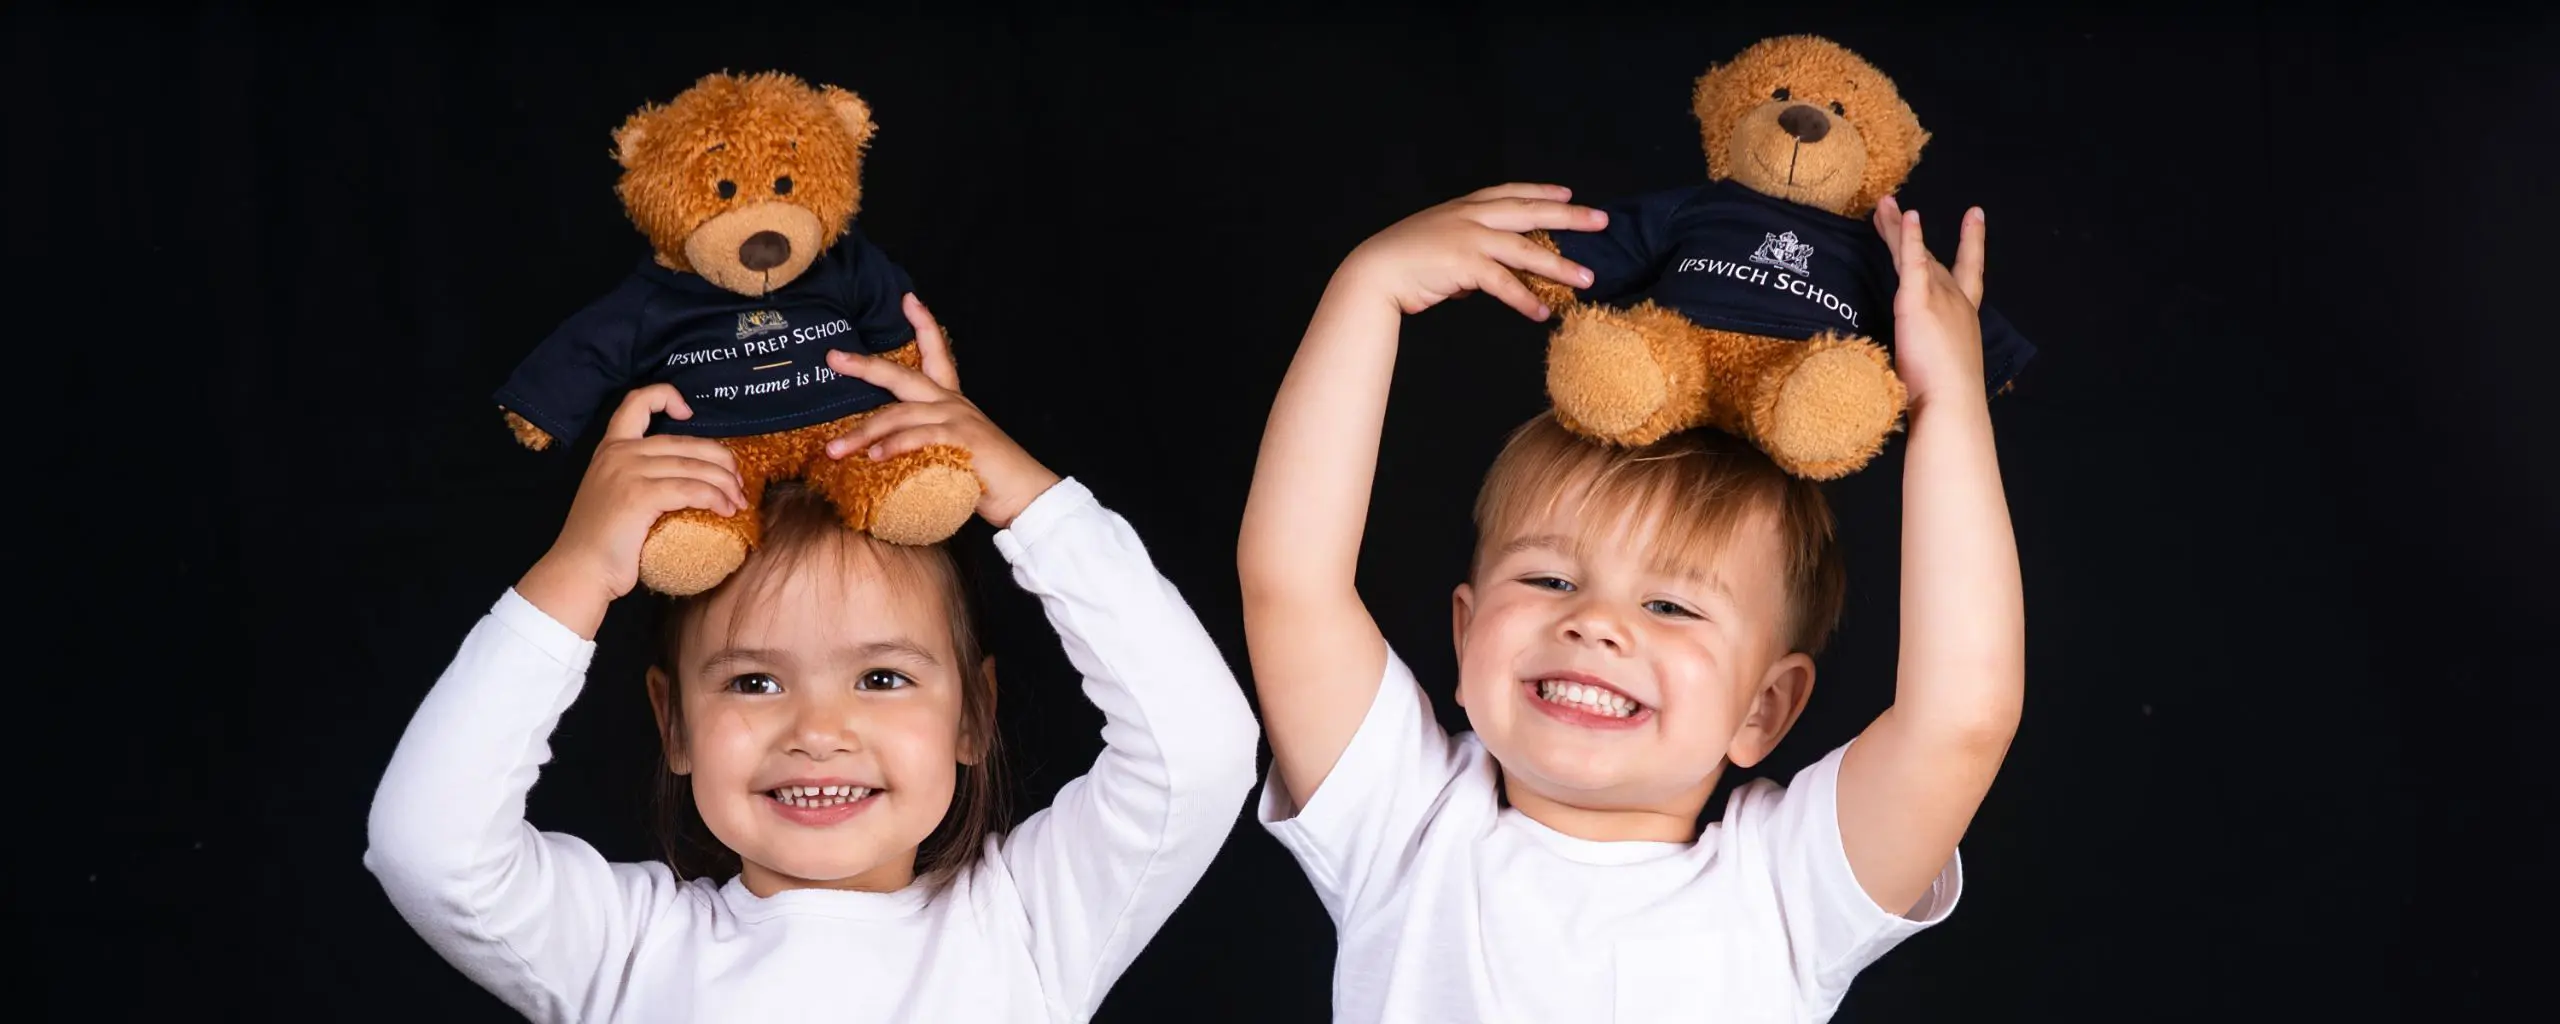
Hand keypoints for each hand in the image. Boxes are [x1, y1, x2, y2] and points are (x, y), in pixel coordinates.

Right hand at [518, 385, 747, 633]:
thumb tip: (687, 479)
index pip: (636, 401)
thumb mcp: (614, 495)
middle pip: (685, 441)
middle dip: (721, 460)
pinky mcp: (640, 495)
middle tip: (739, 483)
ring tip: (739, 501)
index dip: (666, 396)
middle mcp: (619, 452)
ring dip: (726, 484)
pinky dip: (715, 498)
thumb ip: (638, 477)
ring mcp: (628, 471)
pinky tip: (727, 510)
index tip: (688, 412)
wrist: (580, 571)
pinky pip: (692, 490)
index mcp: (611, 448)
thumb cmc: (603, 543)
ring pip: (694, 466)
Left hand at [823, 294, 1060, 528]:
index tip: (908, 299)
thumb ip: (924, 446)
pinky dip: (894, 446)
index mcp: (952, 402)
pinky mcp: (962, 441)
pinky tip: (874, 457)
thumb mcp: (952, 452)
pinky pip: (919, 438)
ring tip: (835, 449)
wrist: (1027, 495)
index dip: (924, 324)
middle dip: (866, 366)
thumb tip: (885, 456)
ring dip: (863, 433)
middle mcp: (953, 404)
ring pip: (900, 415)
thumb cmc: (989, 478)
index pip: (937, 355)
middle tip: (834, 357)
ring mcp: (957, 420)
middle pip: (902, 377)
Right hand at [1334, 183, 1604, 319]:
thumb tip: (1476, 282)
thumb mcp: (1435, 246)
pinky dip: (1525, 299)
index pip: (1510, 193)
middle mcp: (1470, 217)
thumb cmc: (1401, 263)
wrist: (1374, 272)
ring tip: (1586, 279)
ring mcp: (1468, 239)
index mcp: (1463, 208)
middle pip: (1530, 213)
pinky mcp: (1464, 265)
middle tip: (1601, 221)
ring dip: (1559, 266)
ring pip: (1525, 250)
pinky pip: (1504, 284)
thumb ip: (1463, 258)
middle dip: (1569, 217)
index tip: (1567, 194)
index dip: (1540, 192)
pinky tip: (1542, 313)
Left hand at [1872, 195, 1987, 411]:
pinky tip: (1905, 215)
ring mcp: (1938, 298)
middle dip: (1911, 234)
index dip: (1971, 244)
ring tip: (1883, 204)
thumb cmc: (1945, 398)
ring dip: (1897, 228)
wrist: (1952, 404)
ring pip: (1914, 254)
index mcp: (1964, 317)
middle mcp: (1955, 301)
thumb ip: (1930, 356)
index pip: (1968, 274)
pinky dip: (1910, 236)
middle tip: (1899, 208)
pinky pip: (1913, 259)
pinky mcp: (1917, 300)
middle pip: (1931, 258)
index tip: (1975, 216)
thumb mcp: (1940, 369)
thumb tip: (1914, 369)